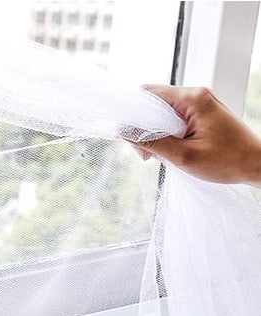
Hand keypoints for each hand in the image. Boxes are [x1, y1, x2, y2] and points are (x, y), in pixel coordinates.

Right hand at [133, 85, 260, 186]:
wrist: (257, 165)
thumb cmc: (227, 161)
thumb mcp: (183, 156)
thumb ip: (151, 142)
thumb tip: (124, 131)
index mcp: (192, 99)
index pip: (148, 93)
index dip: (132, 113)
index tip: (126, 137)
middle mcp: (196, 95)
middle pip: (153, 104)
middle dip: (143, 129)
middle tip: (145, 155)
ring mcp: (200, 104)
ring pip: (162, 114)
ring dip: (154, 134)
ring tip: (157, 156)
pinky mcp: (202, 114)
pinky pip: (174, 119)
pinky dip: (166, 135)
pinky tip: (168, 151)